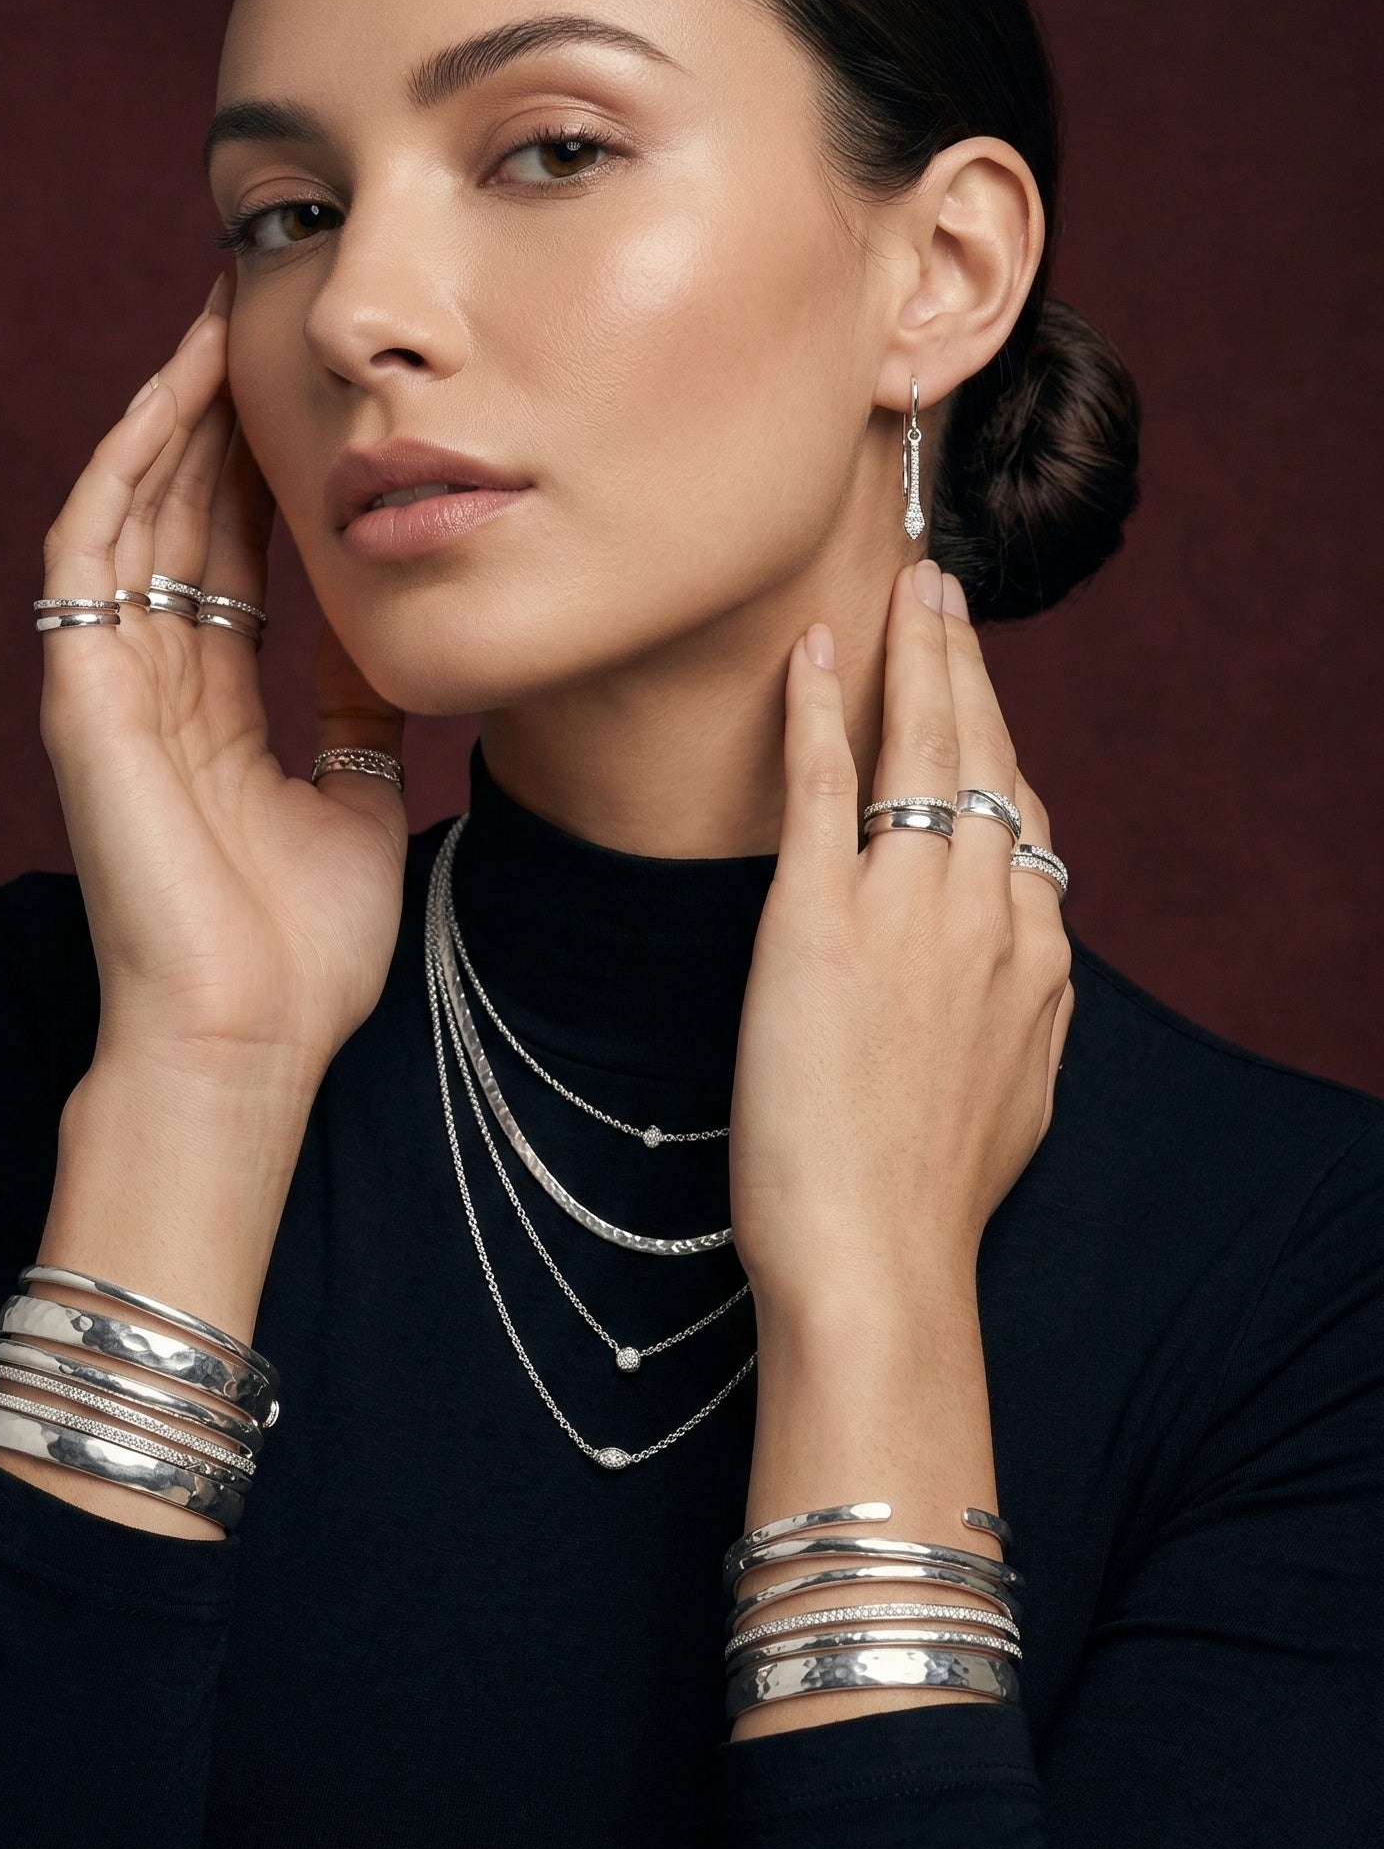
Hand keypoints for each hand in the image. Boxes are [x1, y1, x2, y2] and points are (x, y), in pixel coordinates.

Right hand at [39, 278, 406, 1086]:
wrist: (250, 1040)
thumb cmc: (302, 952)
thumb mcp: (360, 799)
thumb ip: (361, 715)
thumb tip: (400, 635)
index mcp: (212, 707)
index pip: (233, 554)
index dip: (266, 467)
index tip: (317, 393)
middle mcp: (154, 681)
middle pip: (181, 514)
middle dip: (217, 412)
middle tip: (263, 315)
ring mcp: (109, 683)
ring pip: (130, 510)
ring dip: (168, 414)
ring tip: (217, 321)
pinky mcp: (81, 695)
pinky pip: (88, 549)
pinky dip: (126, 465)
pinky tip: (169, 396)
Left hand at [730, 557, 1073, 1334]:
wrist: (877, 1260)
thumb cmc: (928, 1204)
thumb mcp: (1018, 1101)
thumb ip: (1027, 1016)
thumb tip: (1031, 979)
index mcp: (1035, 958)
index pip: (1022, 820)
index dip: (996, 746)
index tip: (976, 702)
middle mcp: (986, 915)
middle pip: (984, 757)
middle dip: (966, 661)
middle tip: (944, 588)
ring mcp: (906, 911)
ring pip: (920, 749)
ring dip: (914, 654)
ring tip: (905, 590)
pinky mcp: (816, 922)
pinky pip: (825, 786)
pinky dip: (820, 709)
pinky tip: (814, 655)